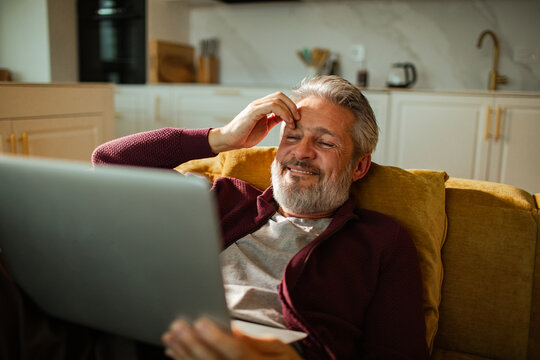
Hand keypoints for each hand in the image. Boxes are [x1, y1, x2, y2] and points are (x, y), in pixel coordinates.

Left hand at [162, 317, 302, 359]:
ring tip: (170, 336)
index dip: (218, 338)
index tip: (201, 322)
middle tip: (177, 327)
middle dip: (194, 345)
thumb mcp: (280, 349)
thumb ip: (256, 341)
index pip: (238, 353)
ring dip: (184, 354)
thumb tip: (232, 330)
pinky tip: (174, 352)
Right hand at [208, 92, 299, 152]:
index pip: (280, 98)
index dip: (291, 106)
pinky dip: (283, 113)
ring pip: (277, 99)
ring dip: (289, 110)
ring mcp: (256, 106)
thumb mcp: (265, 126)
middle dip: (292, 106)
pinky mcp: (253, 111)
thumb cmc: (245, 135)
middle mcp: (259, 104)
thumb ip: (274, 120)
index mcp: (262, 106)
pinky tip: (287, 122)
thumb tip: (286, 117)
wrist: (230, 140)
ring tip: (293, 122)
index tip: (297, 119)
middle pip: (280, 95)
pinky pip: (272, 106)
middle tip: (298, 119)